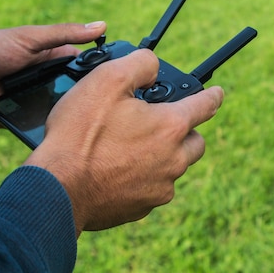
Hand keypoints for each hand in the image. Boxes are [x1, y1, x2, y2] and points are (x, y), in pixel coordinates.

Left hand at [0, 22, 107, 124]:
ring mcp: (41, 102)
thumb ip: (63, 34)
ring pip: (67, 111)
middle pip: (80, 91)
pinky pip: (47, 126)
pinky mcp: (29, 121)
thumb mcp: (29, 38)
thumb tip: (102, 26)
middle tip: (107, 102)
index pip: (87, 65)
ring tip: (91, 119)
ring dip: (73, 113)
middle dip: (90, 96)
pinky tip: (66, 131)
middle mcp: (51, 80)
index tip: (122, 76)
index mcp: (54, 58)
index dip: (103, 71)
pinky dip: (54, 127)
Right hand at [24, 49, 223, 236]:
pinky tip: (114, 168)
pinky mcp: (141, 208)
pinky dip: (141, 176)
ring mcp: (159, 188)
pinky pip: (152, 187)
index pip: (206, 106)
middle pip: (195, 142)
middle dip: (183, 130)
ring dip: (160, 154)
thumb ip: (139, 64)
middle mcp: (173, 160)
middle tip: (156, 123)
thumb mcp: (107, 79)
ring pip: (173, 166)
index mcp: (170, 127)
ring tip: (127, 145)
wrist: (56, 187)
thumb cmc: (79, 133)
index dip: (212, 95)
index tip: (217, 93)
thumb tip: (153, 66)